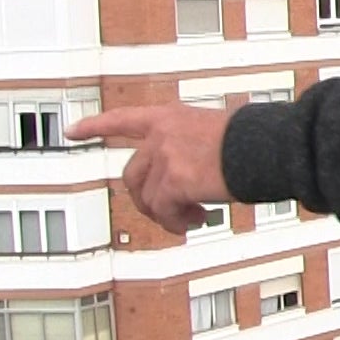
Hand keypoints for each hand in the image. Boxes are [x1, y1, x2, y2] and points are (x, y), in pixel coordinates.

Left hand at [67, 104, 236, 234]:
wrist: (266, 147)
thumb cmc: (253, 139)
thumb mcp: (214, 131)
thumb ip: (190, 145)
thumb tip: (191, 176)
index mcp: (170, 117)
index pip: (123, 119)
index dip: (95, 126)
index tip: (73, 132)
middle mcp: (161, 135)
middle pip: (132, 174)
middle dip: (146, 198)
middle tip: (167, 210)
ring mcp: (165, 158)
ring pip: (147, 198)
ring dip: (167, 214)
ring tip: (191, 218)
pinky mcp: (174, 182)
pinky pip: (163, 212)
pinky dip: (176, 222)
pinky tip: (195, 221)